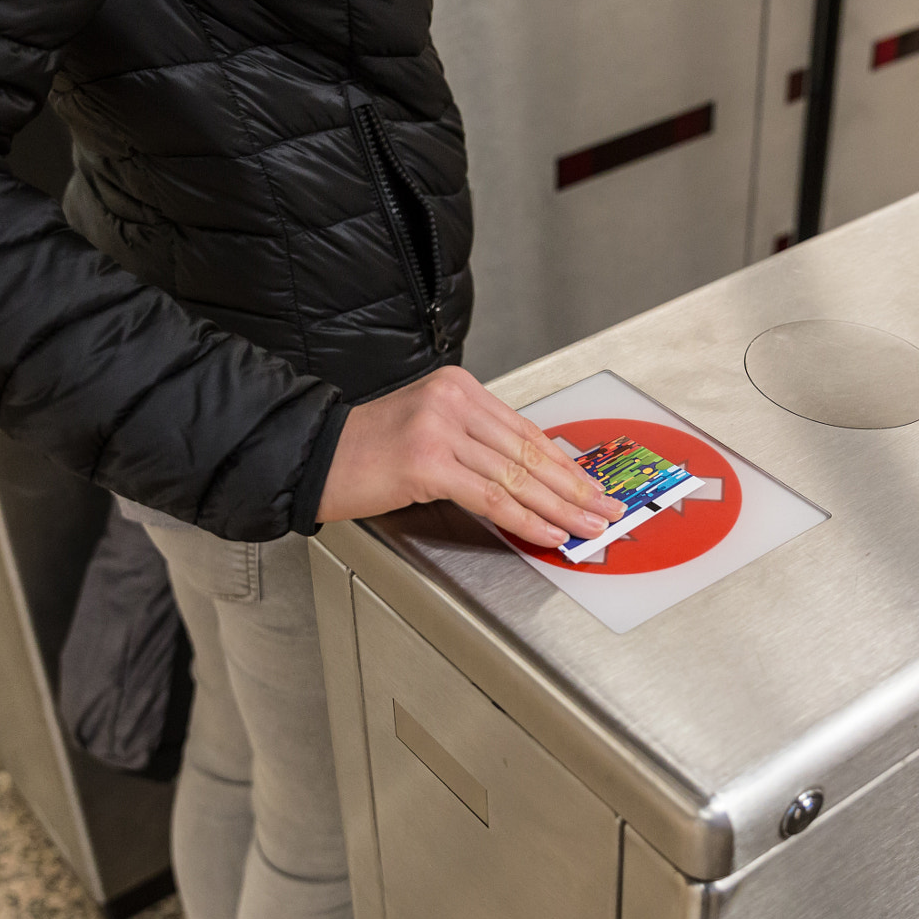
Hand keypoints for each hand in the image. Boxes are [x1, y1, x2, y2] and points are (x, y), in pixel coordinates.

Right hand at [316, 367, 626, 547]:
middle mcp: (453, 400)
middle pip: (528, 451)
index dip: (564, 465)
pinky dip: (525, 518)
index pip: (525, 430)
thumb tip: (528, 476)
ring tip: (586, 526)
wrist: (313, 456)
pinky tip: (547, 531)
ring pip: (516, 476)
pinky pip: (491, 496)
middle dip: (574, 487)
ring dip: (559, 508)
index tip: (591, 486)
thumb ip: (474, 443)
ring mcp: (440, 428)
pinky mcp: (427, 461)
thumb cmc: (365, 451)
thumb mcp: (427, 429)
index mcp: (458, 387)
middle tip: (605, 509)